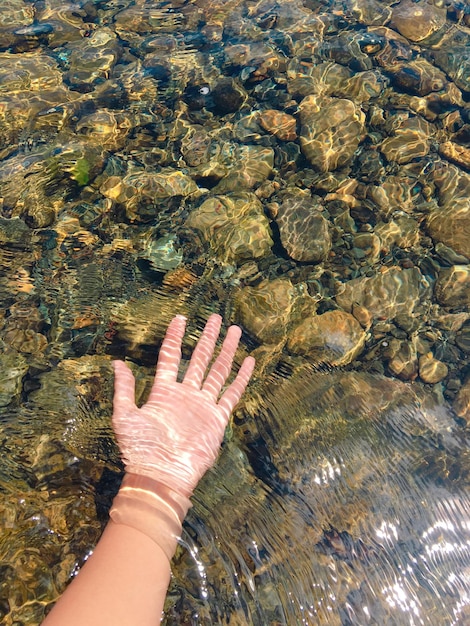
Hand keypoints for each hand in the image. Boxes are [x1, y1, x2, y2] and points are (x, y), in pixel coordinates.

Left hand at [111, 313, 254, 497]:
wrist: (161, 475)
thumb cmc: (140, 449)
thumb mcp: (124, 415)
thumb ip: (124, 389)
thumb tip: (117, 362)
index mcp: (163, 391)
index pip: (171, 356)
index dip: (176, 337)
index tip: (181, 318)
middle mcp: (185, 394)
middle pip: (199, 359)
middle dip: (208, 338)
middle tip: (217, 318)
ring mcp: (202, 405)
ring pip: (218, 371)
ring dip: (226, 351)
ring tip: (235, 331)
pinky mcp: (217, 419)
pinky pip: (231, 394)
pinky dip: (241, 378)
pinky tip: (248, 361)